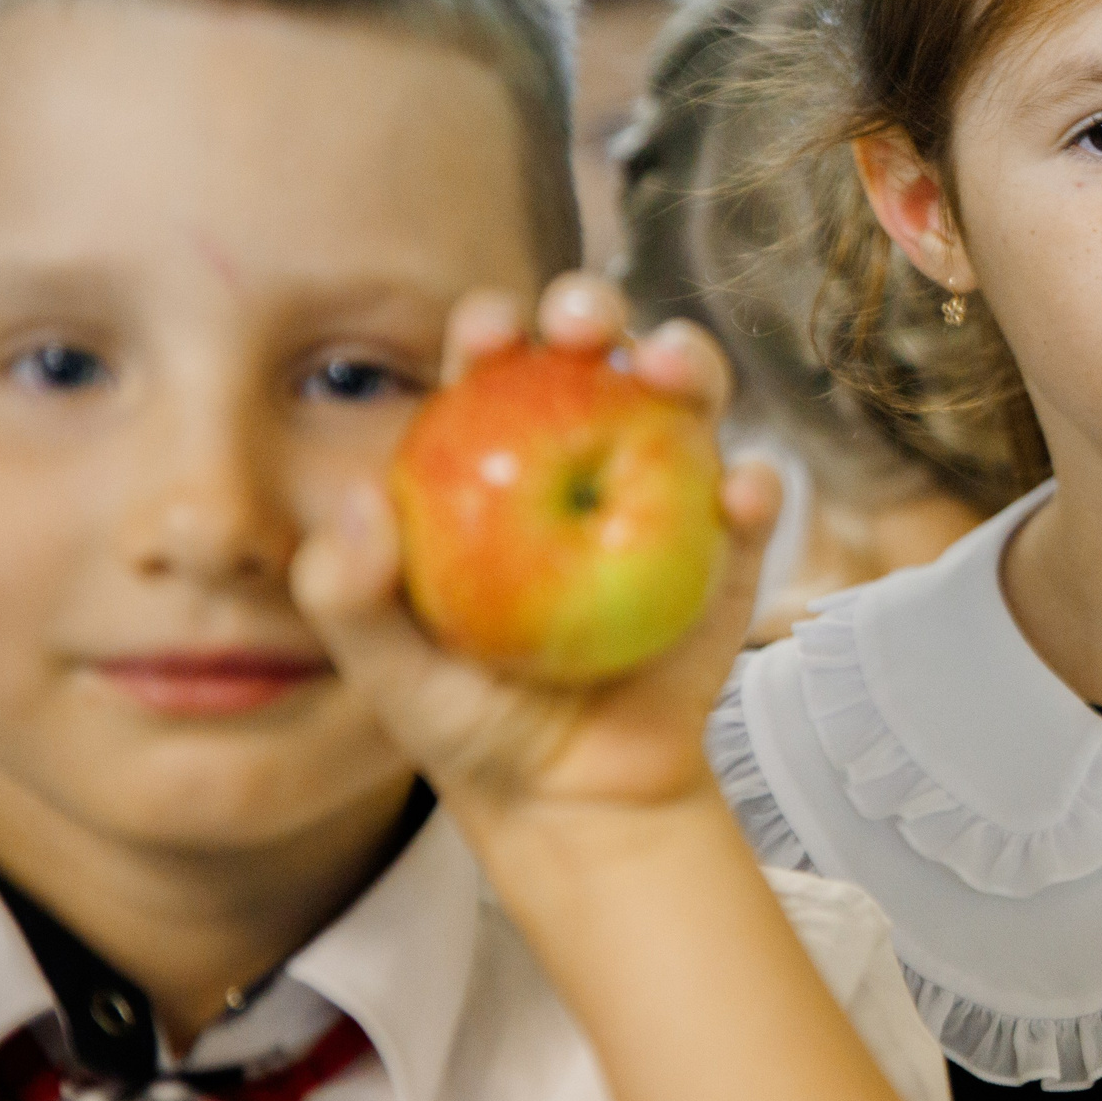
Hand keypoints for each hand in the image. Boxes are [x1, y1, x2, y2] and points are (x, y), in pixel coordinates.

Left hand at [291, 274, 778, 830]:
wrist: (574, 794)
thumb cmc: (470, 720)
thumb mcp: (388, 671)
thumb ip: (346, 596)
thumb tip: (353, 501)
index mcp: (495, 456)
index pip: (489, 367)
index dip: (488, 329)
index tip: (486, 334)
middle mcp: (586, 448)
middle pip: (594, 350)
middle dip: (590, 306)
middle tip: (583, 321)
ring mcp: (667, 486)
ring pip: (686, 394)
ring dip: (687, 359)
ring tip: (671, 369)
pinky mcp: (732, 540)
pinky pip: (753, 497)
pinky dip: (756, 486)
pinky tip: (741, 494)